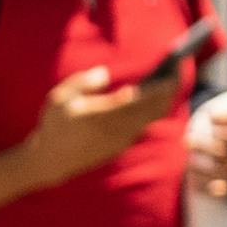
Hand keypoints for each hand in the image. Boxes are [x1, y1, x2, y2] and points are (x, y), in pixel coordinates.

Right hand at [13, 60, 176, 182]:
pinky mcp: (122, 145)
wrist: (50, 161)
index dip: (165, 83)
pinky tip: (150, 97)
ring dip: (163, 98)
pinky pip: (144, 123)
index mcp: (107, 115)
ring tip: (167, 79)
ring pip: (153, 116)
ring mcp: (123, 139)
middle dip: (170, 87)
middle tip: (176, 69)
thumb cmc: (54, 127)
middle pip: (157, 107)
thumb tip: (105, 73)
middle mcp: (121, 129)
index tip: (175, 66)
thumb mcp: (60, 97)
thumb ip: (84, 82)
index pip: (147, 97)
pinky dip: (152, 109)